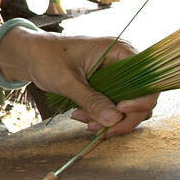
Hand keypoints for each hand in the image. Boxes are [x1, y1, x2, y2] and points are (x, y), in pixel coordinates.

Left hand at [11, 30, 157, 137]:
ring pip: (127, 107)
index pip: (148, 79)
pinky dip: (101, 117)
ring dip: (109, 120)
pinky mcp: (107, 88)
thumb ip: (91, 99)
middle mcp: (123, 63)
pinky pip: (114, 108)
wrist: (31, 56)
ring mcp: (116, 77)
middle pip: (142, 98)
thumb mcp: (67, 80)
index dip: (141, 99)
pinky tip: (81, 116)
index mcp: (119, 51)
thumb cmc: (46, 57)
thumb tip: (114, 119)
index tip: (120, 110)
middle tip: (98, 128)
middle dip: (121, 117)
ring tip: (82, 119)